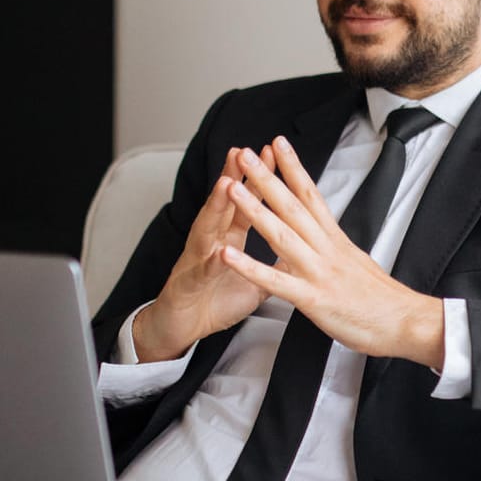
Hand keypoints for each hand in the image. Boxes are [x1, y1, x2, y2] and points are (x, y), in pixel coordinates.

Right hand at [131, 145, 279, 360]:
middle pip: (224, 205)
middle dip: (236, 177)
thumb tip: (298, 250)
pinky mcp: (188, 285)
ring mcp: (197, 261)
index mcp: (228, 239)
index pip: (246, 204)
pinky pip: (201, 272)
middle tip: (246, 152)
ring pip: (207, 229)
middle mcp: (211, 242)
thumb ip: (273, 263)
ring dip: (217, 207)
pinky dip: (210, 262)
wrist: (182, 328)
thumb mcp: (253, 280)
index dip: (260, 181)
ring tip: (227, 185)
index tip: (274, 155)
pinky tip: (218, 251)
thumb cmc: (215, 301)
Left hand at [219, 136, 445, 366]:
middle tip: (245, 154)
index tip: (279, 144)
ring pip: (282, 234)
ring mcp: (319, 272)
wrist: (407, 322)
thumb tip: (326, 243)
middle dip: (267, 177)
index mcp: (337, 241)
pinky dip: (250, 267)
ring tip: (232, 188)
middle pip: (293, 205)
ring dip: (255, 209)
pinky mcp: (314, 299)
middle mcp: (327, 249)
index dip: (294, 167)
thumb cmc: (385, 301)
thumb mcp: (358, 265)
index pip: (312, 195)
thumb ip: (336, 251)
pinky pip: (275, 281)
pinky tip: (228, 255)